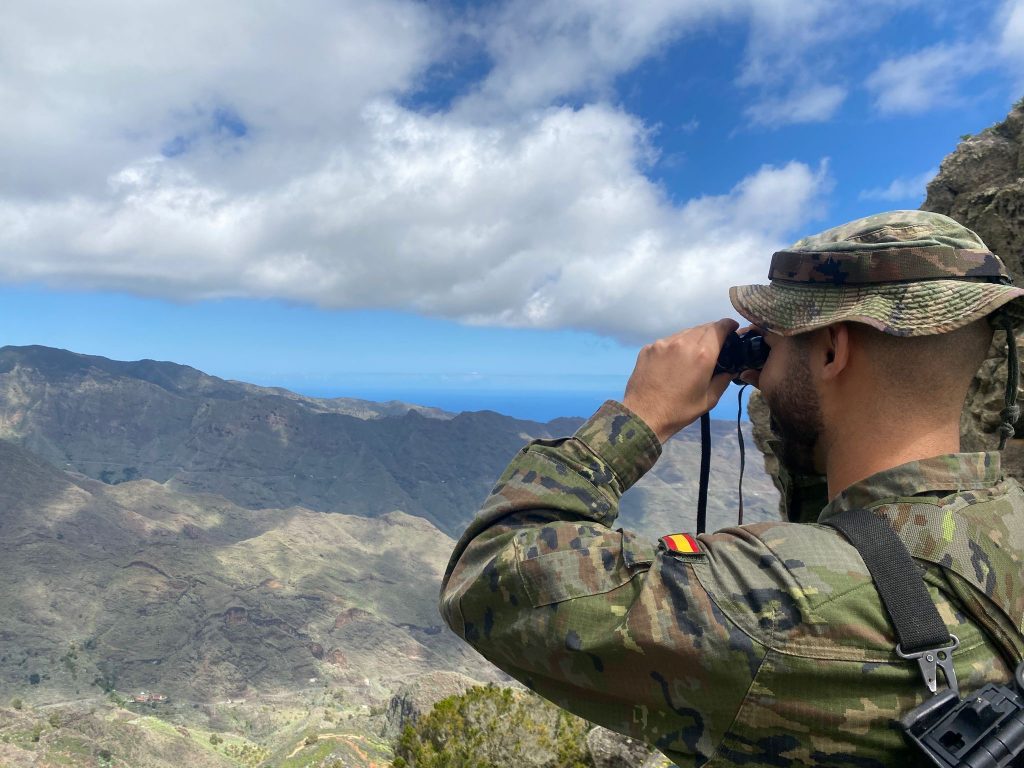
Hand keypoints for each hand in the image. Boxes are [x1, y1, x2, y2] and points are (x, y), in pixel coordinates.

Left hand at [622, 318, 738, 442]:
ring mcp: (663, 344)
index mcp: (702, 354)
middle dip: (712, 332)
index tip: (732, 327)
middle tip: (715, 344)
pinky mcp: (649, 348)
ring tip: (693, 353)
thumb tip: (730, 369)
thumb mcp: (709, 399)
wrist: (643, 415)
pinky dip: (676, 346)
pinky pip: (668, 341)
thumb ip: (723, 380)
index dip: (728, 325)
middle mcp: (683, 343)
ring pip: (684, 333)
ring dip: (693, 338)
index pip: (719, 328)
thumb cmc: (679, 410)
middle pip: (702, 328)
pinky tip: (674, 360)